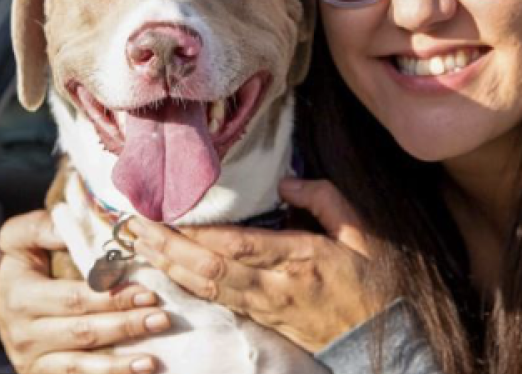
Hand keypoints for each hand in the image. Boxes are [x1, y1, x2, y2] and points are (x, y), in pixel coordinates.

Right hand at [0, 210, 171, 373]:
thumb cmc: (20, 266)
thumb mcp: (19, 239)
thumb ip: (42, 227)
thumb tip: (70, 221)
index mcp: (21, 296)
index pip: (72, 298)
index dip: (110, 298)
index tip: (147, 292)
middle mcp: (24, 334)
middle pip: (81, 333)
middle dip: (124, 327)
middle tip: (162, 319)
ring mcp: (31, 361)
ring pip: (78, 367)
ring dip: (118, 365)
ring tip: (152, 360)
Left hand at [127, 178, 389, 352]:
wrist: (386, 340)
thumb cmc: (377, 284)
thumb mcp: (364, 234)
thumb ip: (325, 200)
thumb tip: (287, 181)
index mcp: (301, 258)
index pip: (236, 245)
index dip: (196, 232)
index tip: (168, 212)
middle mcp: (277, 286)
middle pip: (210, 269)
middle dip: (168, 248)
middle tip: (136, 226)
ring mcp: (267, 307)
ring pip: (208, 289)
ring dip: (170, 266)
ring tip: (140, 244)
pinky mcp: (264, 320)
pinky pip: (218, 302)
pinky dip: (188, 285)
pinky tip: (168, 271)